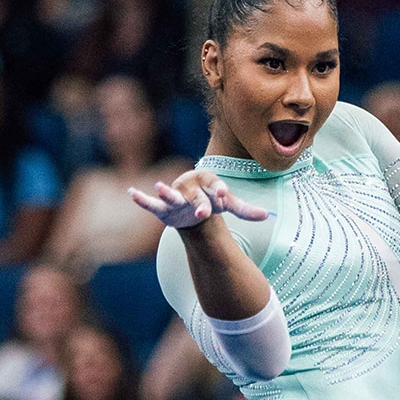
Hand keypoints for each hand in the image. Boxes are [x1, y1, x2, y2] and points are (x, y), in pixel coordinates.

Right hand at [128, 170, 269, 228]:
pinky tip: (131, 193)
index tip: (222, 193)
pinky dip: (141, 199)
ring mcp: (176, 197)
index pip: (215, 186)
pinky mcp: (163, 209)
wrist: (193, 201)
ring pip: (172, 196)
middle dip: (199, 205)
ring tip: (160, 186)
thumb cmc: (212, 199)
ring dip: (166, 192)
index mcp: (209, 183)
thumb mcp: (229, 203)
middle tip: (202, 214)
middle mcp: (191, 188)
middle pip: (196, 198)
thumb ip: (246, 210)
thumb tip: (268, 216)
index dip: (219, 190)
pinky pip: (151, 204)